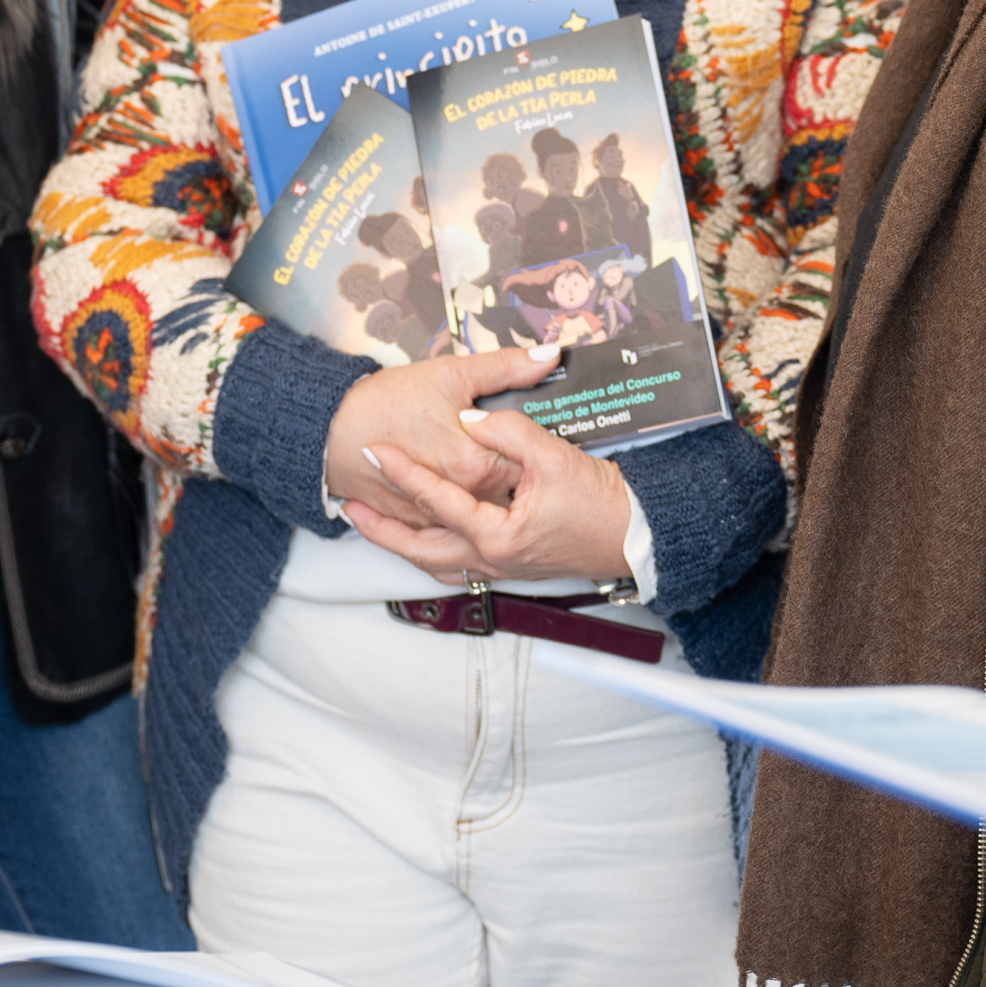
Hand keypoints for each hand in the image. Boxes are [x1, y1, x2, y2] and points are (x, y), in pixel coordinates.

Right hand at [324, 347, 560, 526]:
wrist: (330, 430)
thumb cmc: (387, 402)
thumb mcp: (451, 374)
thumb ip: (507, 367)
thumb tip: (550, 355)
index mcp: (476, 464)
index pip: (527, 464)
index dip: (529, 449)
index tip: (529, 438)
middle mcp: (462, 499)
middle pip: (508, 493)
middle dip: (513, 475)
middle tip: (508, 455)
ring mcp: (440, 517)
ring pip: (480, 513)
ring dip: (488, 498)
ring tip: (482, 474)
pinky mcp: (418, 525)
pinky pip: (450, 528)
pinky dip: (458, 515)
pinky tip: (460, 495)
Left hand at [345, 407, 633, 584]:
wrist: (634, 536)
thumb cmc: (601, 504)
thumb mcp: (555, 456)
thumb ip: (508, 432)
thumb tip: (473, 420)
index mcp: (498, 535)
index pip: (437, 500)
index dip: (403, 472)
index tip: (376, 451)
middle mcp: (492, 558)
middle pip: (420, 548)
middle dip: (382, 528)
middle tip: (350, 506)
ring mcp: (499, 566)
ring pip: (434, 563)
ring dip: (401, 544)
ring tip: (372, 525)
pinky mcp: (509, 565)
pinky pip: (455, 566)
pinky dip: (430, 554)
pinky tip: (421, 541)